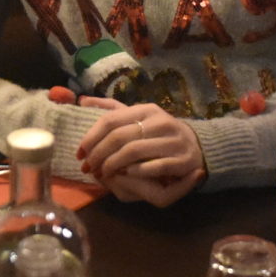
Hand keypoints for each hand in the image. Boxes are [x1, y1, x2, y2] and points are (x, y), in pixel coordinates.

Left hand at [73, 104, 204, 206]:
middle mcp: (160, 122)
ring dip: (113, 165)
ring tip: (102, 174)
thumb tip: (82, 100)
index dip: (91, 137)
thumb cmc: (158, 134)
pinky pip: (155, 166)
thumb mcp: (137, 118)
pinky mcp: (182, 160)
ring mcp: (173, 140)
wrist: (196, 147)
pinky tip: (125, 175)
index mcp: (146, 110)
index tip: (79, 152)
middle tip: (88, 167)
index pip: (110, 120)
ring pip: (134, 151)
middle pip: (119, 137)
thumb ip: (111, 110)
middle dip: (99, 154)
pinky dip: (136, 172)